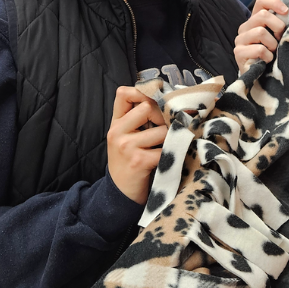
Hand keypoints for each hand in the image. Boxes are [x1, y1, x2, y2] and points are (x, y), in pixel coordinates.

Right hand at [106, 86, 167, 204]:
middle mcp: (117, 132)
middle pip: (148, 107)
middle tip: (168, 130)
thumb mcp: (126, 137)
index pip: (124, 93)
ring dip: (170, 137)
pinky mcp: (138, 161)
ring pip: (161, 129)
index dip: (143, 93)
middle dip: (164, 117)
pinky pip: (164, 149)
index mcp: (115, 123)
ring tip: (168, 146)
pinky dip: (172, 153)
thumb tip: (167, 98)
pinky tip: (169, 158)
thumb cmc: (130, 162)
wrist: (121, 194)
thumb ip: (137, 118)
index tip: (157, 104)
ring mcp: (126, 146)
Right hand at [234, 0, 287, 71]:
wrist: (262, 78)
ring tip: (273, 52)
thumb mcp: (278, 38)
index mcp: (255, 20)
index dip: (274, 3)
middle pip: (262, 15)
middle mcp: (245, 27)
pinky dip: (267, 56)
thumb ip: (281, 25)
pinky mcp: (238, 53)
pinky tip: (267, 61)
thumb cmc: (272, 56)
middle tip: (280, 39)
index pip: (261, 2)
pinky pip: (258, 49)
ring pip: (260, 31)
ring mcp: (240, 40)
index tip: (286, 12)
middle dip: (278, 27)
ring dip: (272, 44)